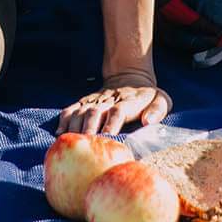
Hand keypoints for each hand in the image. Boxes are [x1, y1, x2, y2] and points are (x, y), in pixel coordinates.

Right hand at [57, 70, 171, 134]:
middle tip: (85, 146)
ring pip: (81, 110)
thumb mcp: (161, 99)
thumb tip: (148, 121)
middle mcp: (108, 100)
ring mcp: (95, 100)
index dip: (111, 124)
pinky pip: (71, 108)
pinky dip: (64, 119)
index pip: (118, 112)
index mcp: (128, 102)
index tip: (107, 138)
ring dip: (75, 126)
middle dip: (88, 129)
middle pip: (95, 112)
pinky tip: (60, 133)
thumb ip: (158, 109)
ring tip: (71, 143)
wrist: (129, 75)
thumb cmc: (147, 96)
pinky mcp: (85, 101)